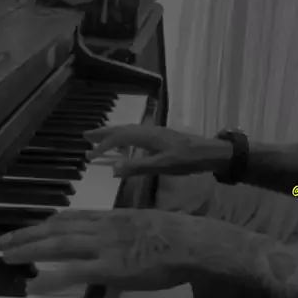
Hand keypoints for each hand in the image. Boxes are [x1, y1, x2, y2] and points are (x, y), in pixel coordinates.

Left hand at [0, 208, 196, 294]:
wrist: (190, 241)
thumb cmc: (176, 234)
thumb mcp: (146, 223)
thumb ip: (127, 229)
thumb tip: (118, 238)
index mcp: (113, 216)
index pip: (74, 217)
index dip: (51, 222)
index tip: (36, 225)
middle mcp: (104, 227)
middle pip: (59, 228)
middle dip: (30, 234)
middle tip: (6, 241)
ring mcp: (105, 246)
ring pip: (60, 245)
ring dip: (32, 249)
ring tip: (9, 255)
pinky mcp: (110, 267)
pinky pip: (76, 271)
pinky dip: (54, 276)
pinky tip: (37, 281)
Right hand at [84, 122, 231, 177]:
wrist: (211, 152)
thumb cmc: (188, 160)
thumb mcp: (163, 166)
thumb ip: (139, 167)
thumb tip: (113, 169)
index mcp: (148, 135)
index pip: (120, 137)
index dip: (103, 145)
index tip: (88, 155)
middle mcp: (150, 130)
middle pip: (122, 128)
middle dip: (104, 132)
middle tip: (85, 135)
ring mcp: (156, 133)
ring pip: (130, 130)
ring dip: (114, 134)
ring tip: (100, 139)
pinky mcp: (162, 137)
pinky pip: (137, 134)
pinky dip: (125, 137)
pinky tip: (126, 145)